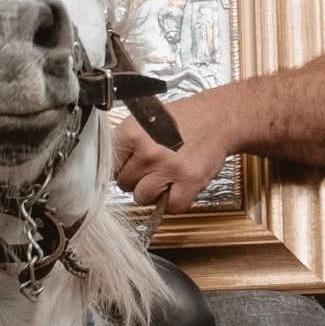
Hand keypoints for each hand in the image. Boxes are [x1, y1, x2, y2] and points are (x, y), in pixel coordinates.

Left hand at [112, 93, 234, 212]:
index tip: (128, 166)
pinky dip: (175, 200)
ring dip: (154, 191)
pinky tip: (180, 183)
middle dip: (137, 179)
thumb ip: (124, 142)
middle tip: (155, 166)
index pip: (108, 165)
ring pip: (142, 198)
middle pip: (123, 184)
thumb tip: (106, 166)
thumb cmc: (183, 120)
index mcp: (132, 132)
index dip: (120, 167)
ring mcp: (168, 167)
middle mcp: (148, 150)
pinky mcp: (188, 182)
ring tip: (167, 174)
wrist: (218, 118)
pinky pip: (170, 207)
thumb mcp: (145, 120)